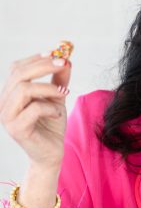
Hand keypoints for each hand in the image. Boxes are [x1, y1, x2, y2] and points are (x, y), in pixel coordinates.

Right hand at [0, 52, 71, 168]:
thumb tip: (66, 59)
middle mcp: (4, 103)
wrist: (51, 153)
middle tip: (64, 64)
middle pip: (19, 74)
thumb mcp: (57, 98)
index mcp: (10, 93)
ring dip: (49, 88)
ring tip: (64, 94)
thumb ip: (59, 80)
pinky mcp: (16, 129)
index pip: (16, 68)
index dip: (36, 59)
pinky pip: (34, 108)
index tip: (57, 54)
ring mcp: (7, 116)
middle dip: (44, 66)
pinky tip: (57, 114)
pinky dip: (50, 107)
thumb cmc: (51, 125)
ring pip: (24, 89)